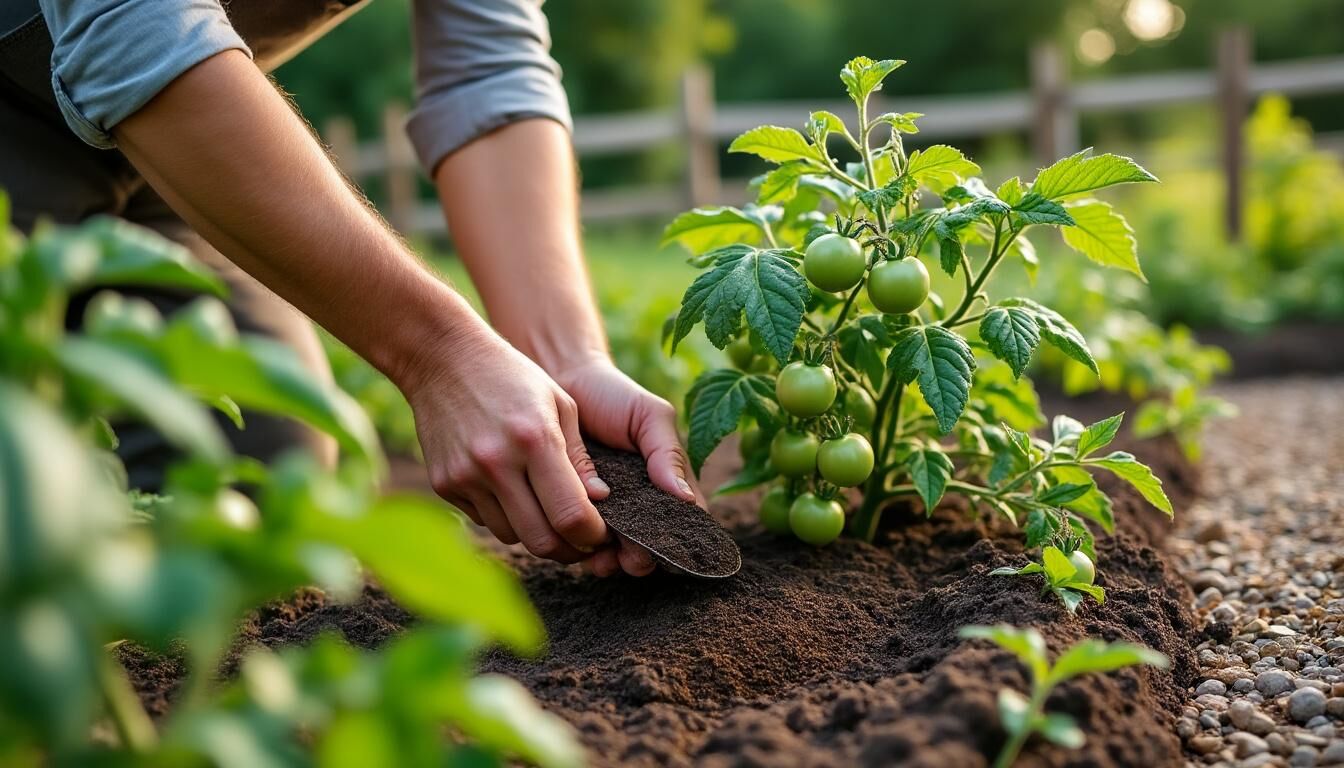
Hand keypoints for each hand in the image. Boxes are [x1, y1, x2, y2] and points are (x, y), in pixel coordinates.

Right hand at [400, 329, 611, 565]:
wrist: (443, 358)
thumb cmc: (513, 377)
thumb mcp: (560, 404)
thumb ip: (580, 458)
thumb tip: (600, 502)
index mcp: (535, 440)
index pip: (571, 516)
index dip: (592, 535)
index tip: (600, 532)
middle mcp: (497, 463)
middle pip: (542, 541)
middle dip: (568, 548)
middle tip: (580, 538)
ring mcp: (465, 477)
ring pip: (512, 536)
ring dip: (535, 532)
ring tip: (546, 508)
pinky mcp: (443, 484)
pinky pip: (484, 520)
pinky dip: (504, 516)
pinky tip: (511, 490)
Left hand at [552, 359, 705, 577]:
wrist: (561, 380)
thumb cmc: (613, 395)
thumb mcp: (650, 417)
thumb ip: (668, 454)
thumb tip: (685, 499)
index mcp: (667, 482)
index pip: (684, 523)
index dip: (680, 543)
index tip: (668, 552)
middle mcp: (641, 501)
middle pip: (651, 546)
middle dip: (642, 559)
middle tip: (631, 560)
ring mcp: (608, 509)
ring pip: (617, 551)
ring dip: (612, 562)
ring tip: (602, 561)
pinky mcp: (575, 510)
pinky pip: (582, 540)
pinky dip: (584, 552)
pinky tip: (579, 554)